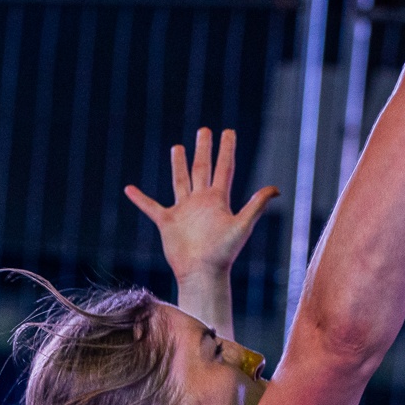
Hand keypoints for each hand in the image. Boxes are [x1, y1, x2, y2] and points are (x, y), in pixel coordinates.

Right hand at [124, 128, 278, 282]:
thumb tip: (276, 188)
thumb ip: (256, 205)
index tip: (228, 131)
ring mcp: (184, 211)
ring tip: (177, 148)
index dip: (226, 149)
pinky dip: (140, 199)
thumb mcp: (242, 226)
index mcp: (218, 199)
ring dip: (178, 165)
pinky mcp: (168, 222)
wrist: (202, 273)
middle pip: (202, 168)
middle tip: (204, 130)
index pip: (223, 167)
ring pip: (180, 181)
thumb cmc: (223, 253)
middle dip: (203, 149)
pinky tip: (129, 189)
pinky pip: (151, 207)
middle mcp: (201, 201)